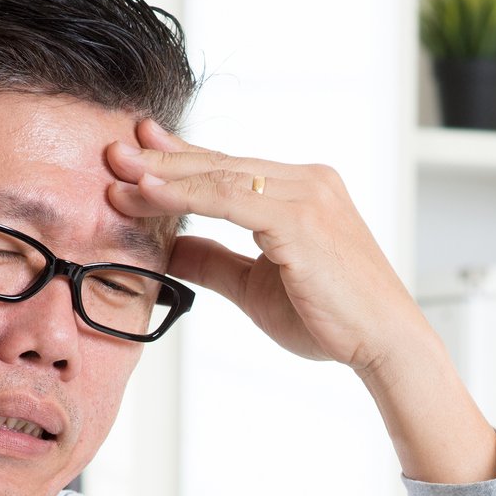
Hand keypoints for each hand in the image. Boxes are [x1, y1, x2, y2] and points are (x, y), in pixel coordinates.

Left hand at [103, 120, 435, 374]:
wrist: (385, 344)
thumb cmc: (332, 318)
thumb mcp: (256, 286)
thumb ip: (215, 262)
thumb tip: (170, 249)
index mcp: (303, 191)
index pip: (229, 168)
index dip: (180, 159)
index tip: (137, 151)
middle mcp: (308, 181)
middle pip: (220, 164)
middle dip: (162, 159)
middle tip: (111, 151)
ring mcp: (307, 195)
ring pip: (220, 175)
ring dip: (164, 174)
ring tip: (116, 172)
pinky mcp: (301, 218)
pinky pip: (230, 199)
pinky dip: (185, 194)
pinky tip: (148, 194)